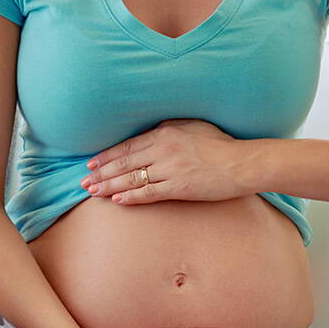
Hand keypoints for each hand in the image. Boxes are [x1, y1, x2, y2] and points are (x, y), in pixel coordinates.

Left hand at [81, 119, 252, 204]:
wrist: (243, 162)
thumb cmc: (221, 144)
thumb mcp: (193, 126)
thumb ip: (168, 129)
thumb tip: (149, 134)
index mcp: (165, 132)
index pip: (128, 145)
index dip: (107, 155)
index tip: (91, 163)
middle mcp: (164, 149)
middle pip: (124, 162)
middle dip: (102, 173)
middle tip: (84, 182)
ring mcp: (171, 169)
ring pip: (132, 179)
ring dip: (110, 186)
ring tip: (93, 193)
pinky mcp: (179, 187)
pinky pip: (149, 193)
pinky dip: (131, 197)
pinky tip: (117, 201)